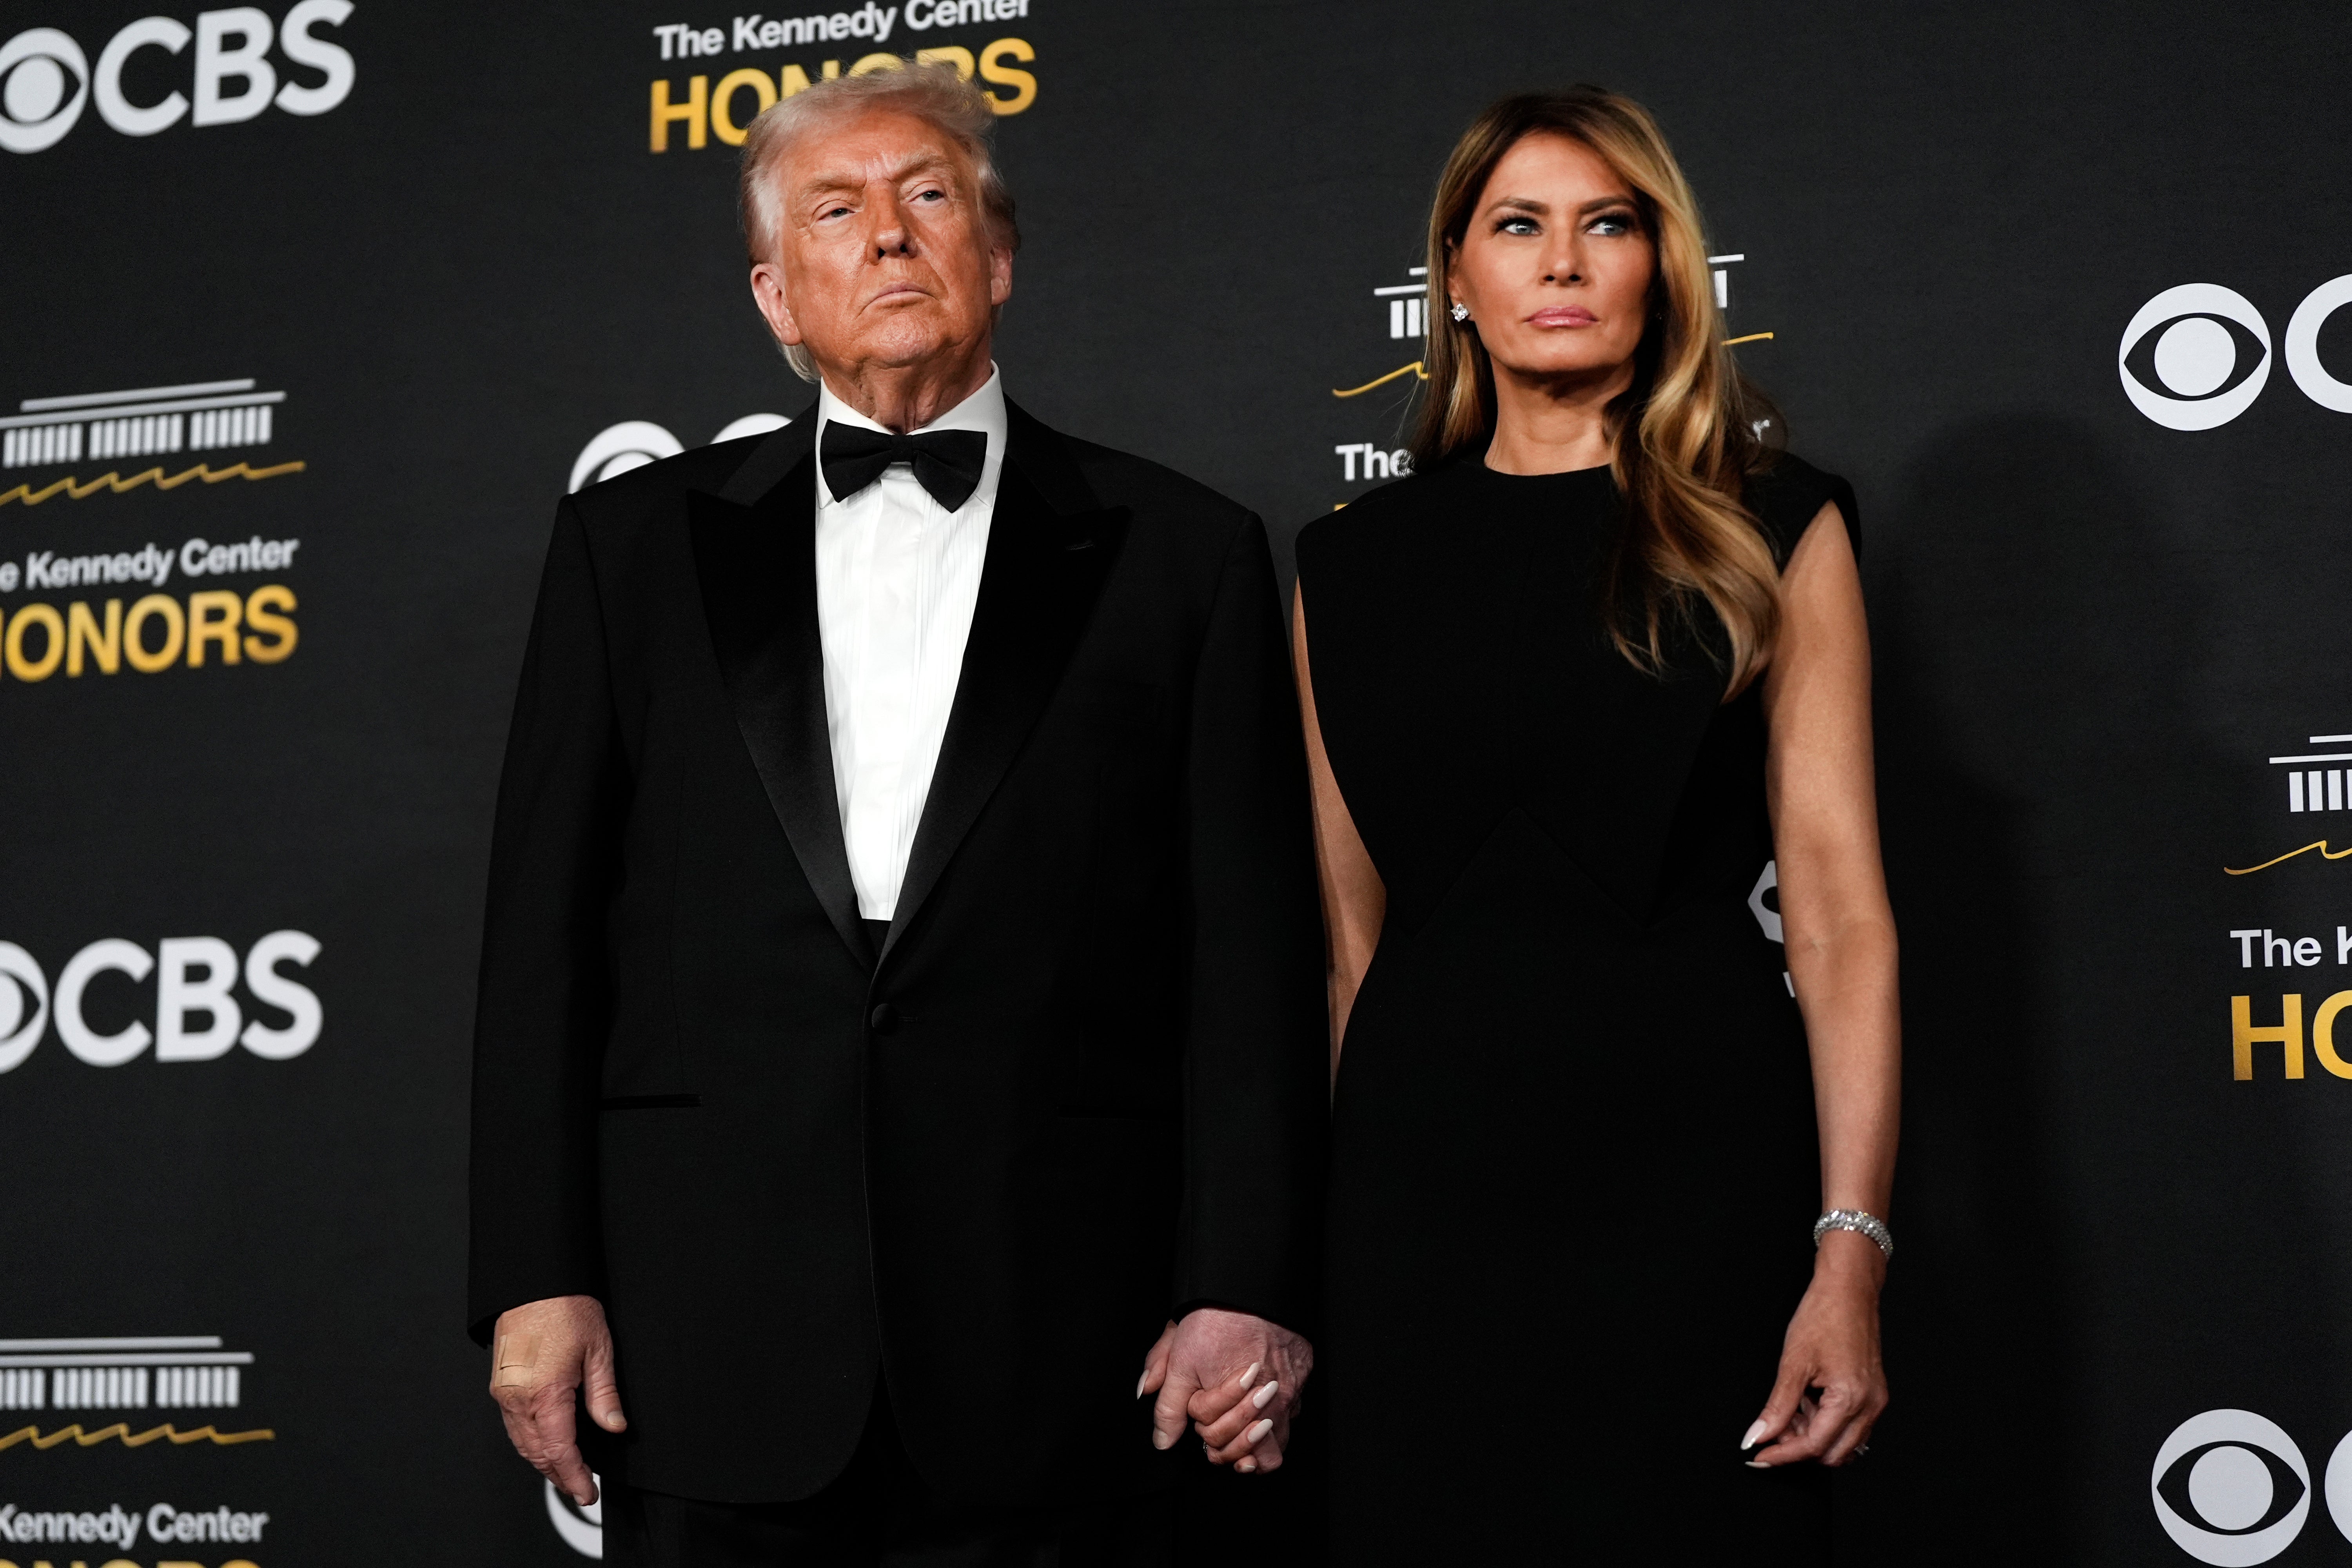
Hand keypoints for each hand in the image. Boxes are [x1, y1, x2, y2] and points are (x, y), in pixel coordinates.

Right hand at [489, 1294, 625, 1504]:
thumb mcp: (599, 1350)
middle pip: (537, 1453)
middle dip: (559, 1476)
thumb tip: (614, 1426)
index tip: (587, 1493)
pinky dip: (530, 1443)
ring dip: (543, 1462)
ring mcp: (505, 1393)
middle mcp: (518, 1398)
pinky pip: (514, 1426)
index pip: (560, 1451)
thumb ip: (604, 1394)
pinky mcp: (501, 1385)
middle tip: (580, 1489)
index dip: (574, 1477)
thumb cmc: (565, 1308)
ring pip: (522, 1443)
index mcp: (545, 1393)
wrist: (533, 1282)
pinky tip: (545, 1445)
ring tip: (565, 1474)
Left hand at [1135, 1307, 1313, 1474]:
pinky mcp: (1303, 1376)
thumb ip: (1168, 1405)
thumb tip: (1163, 1439)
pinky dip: (1275, 1419)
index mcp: (1232, 1400)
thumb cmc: (1215, 1317)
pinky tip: (1259, 1411)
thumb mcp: (1178, 1358)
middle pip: (1250, 1453)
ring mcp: (1289, 1390)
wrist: (1250, 1283)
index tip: (1195, 1409)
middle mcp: (1268, 1401)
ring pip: (1276, 1442)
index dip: (1199, 1426)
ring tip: (1238, 1433)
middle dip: (1227, 1444)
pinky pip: (1292, 1413)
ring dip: (1254, 1443)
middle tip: (1214, 1429)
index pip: (1214, 1438)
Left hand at [1741, 1231, 1887, 1466]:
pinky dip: (1824, 1422)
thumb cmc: (1824, 1315)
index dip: (1782, 1455)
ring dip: (1812, 1434)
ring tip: (1791, 1405)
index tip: (1758, 1456)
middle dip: (1798, 1447)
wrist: (1848, 1289)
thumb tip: (1758, 1436)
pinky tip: (1807, 1401)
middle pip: (1832, 1453)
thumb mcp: (1793, 1363)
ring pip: (1842, 1442)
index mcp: (1851, 1398)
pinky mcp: (1872, 1394)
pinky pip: (1850, 1425)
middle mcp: (1870, 1405)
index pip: (1814, 1446)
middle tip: (1772, 1427)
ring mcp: (1874, 1400)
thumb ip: (1777, 1406)